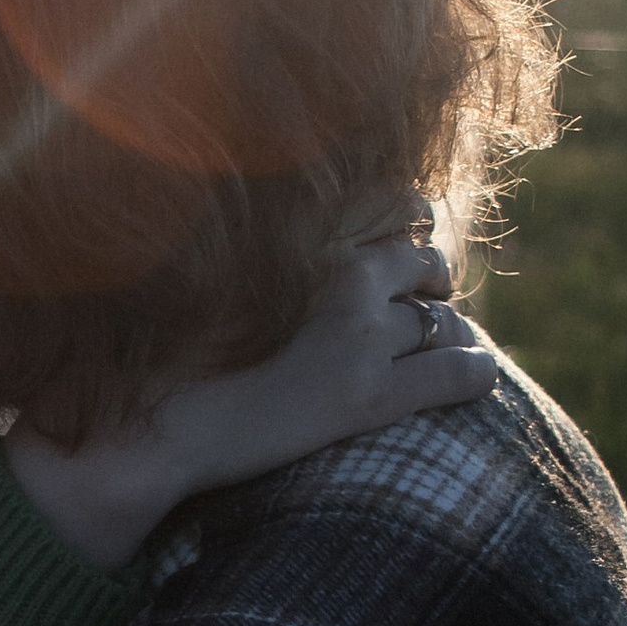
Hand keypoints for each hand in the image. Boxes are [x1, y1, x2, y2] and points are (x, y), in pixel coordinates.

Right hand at [4, 212, 495, 570]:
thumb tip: (293, 235)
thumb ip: (258, 241)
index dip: (407, 222)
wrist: (151, 422)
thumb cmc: (157, 348)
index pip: (394, 203)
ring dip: (443, 330)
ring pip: (441, 319)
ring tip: (436, 344)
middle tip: (421, 299)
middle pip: (423, 263)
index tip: (403, 237)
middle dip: (429, 280)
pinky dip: (474, 370)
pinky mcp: (373, 395)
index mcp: (306, 233)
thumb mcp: (206, 268)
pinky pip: (458, 371)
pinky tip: (475, 374)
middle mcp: (343, 273)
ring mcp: (362, 335)